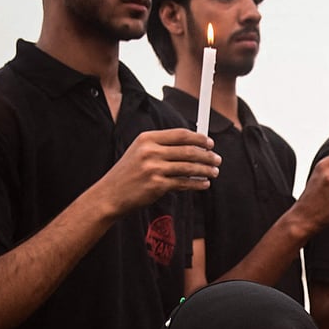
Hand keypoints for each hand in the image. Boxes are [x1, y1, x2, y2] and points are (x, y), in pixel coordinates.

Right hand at [95, 129, 218, 216]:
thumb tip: (194, 146)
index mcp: (147, 139)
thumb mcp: (141, 152)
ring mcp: (153, 168)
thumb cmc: (129, 173)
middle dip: (207, 156)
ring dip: (206, 170)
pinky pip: (184, 183)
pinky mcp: (157, 185)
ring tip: (214, 172)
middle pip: (188, 150)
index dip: (199, 138)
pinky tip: (204, 183)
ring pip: (189, 167)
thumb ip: (164, 147)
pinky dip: (198, 184)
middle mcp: (150, 151)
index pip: (180, 134)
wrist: (110, 194)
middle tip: (217, 159)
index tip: (210, 143)